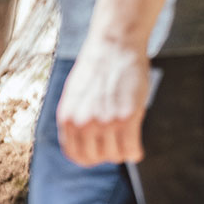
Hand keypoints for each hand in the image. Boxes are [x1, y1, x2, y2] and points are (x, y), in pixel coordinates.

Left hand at [56, 36, 149, 166]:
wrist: (114, 44)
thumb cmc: (98, 68)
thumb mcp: (75, 94)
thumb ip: (76, 118)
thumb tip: (83, 141)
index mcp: (67, 118)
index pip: (75, 155)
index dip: (90, 156)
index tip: (100, 150)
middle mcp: (82, 123)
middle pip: (96, 159)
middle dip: (108, 153)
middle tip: (117, 141)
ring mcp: (104, 122)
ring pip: (115, 156)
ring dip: (123, 151)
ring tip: (126, 136)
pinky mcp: (127, 118)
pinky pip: (131, 150)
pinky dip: (135, 151)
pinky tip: (136, 143)